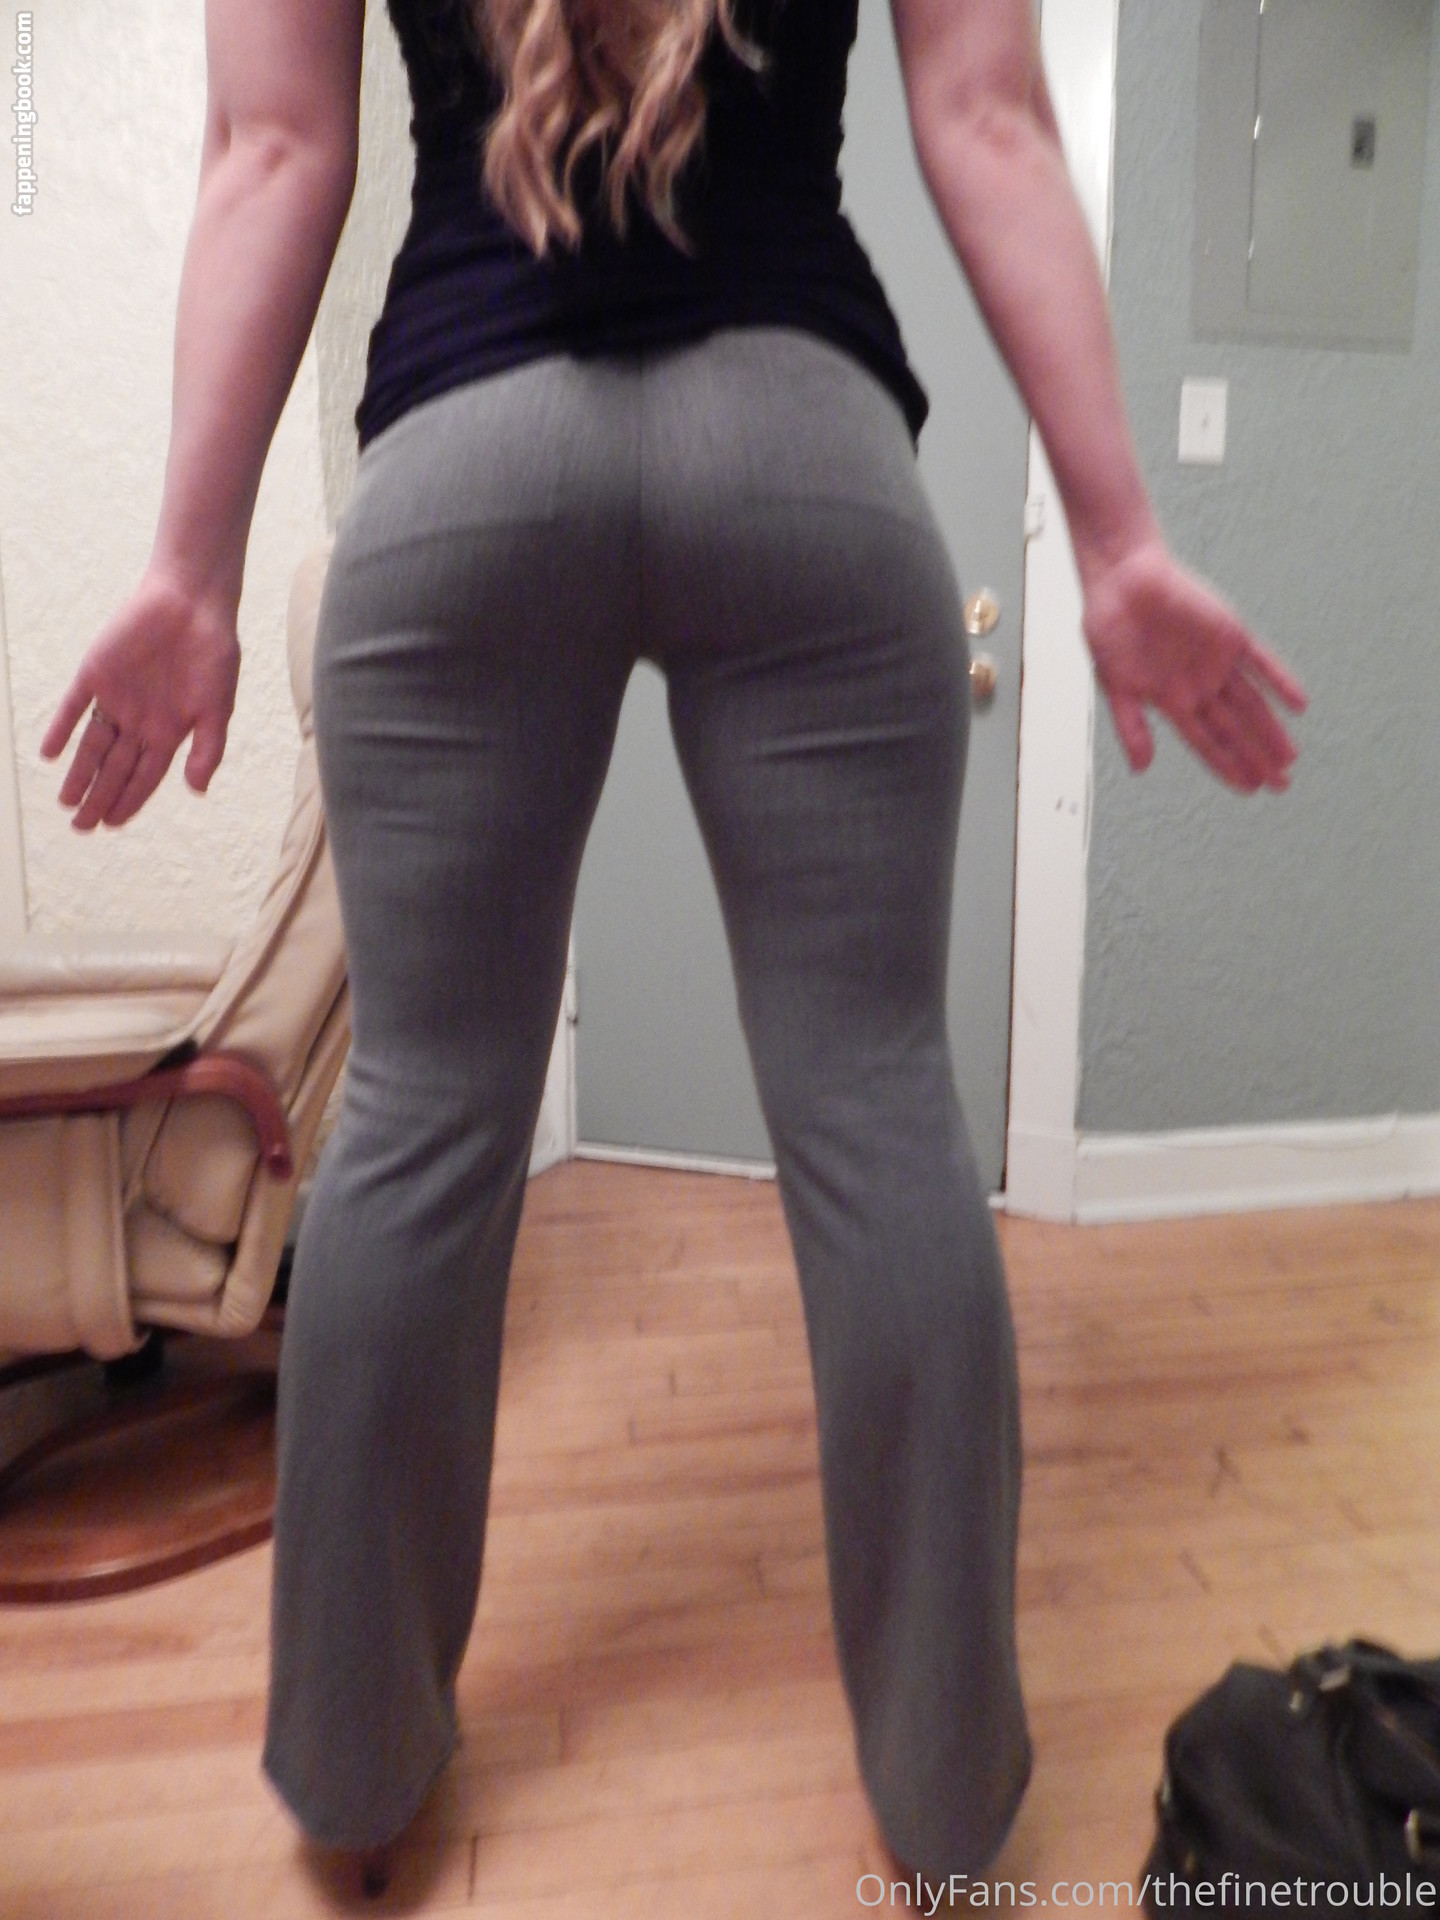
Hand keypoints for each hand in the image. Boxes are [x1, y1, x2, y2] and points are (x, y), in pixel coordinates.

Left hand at [41, 571, 240, 830]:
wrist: (191, 602)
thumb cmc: (213, 654)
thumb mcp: (218, 707)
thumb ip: (208, 748)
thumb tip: (196, 790)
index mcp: (170, 732)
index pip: (144, 776)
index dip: (128, 801)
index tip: (111, 825)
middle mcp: (140, 720)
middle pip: (115, 768)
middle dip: (99, 797)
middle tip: (81, 826)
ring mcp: (117, 698)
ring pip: (93, 745)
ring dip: (79, 772)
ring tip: (66, 802)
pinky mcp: (96, 673)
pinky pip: (74, 707)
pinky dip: (61, 729)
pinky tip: (50, 753)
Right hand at [1082, 538, 1305, 792]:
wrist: (1122, 578)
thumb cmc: (1110, 629)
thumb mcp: (1115, 685)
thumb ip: (1131, 727)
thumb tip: (1142, 769)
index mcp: (1171, 700)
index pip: (1206, 742)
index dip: (1227, 766)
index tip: (1249, 789)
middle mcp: (1198, 685)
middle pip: (1235, 729)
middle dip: (1257, 757)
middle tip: (1281, 785)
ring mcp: (1217, 661)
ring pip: (1252, 704)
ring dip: (1271, 730)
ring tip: (1290, 759)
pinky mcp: (1231, 634)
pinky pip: (1262, 663)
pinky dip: (1280, 682)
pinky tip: (1298, 705)